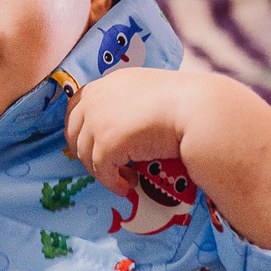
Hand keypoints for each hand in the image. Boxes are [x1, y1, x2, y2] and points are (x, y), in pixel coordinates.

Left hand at [65, 68, 210, 194]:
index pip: (75, 108)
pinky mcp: (106, 145)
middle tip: (109, 166)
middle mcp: (95, 100)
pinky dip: (112, 182)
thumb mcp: (144, 93)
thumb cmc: (181, 102)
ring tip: (127, 177)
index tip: (93, 146)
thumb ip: (125, 104)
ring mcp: (97, 122)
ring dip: (104, 171)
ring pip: (86, 156)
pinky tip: (128, 186)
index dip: (81, 131)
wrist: (196, 109)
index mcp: (105, 84)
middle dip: (88, 153)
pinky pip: (101, 172)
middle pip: (74, 134)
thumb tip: (118, 128)